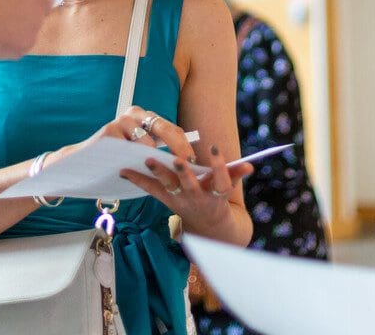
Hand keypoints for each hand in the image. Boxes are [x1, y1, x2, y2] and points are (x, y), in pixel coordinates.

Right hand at [0, 0, 51, 58]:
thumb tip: (21, 1)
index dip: (31, 4)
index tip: (18, 8)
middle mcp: (40, 1)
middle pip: (40, 16)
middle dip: (25, 20)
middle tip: (3, 20)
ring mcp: (35, 24)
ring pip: (30, 33)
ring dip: (16, 34)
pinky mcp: (28, 43)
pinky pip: (20, 47)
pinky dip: (9, 46)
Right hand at [60, 106, 197, 160]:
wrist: (83, 162)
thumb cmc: (117, 159)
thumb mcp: (140, 152)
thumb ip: (159, 152)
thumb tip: (187, 164)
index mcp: (146, 118)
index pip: (172, 129)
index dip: (184, 146)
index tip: (194, 162)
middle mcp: (135, 113)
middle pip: (164, 128)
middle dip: (178, 149)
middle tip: (186, 165)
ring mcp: (121, 120)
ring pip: (147, 142)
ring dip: (153, 159)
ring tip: (156, 171)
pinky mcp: (109, 131)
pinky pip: (129, 148)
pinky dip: (133, 160)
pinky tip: (134, 168)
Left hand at [120, 142, 252, 234]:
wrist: (206, 224)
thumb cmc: (217, 196)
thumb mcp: (228, 186)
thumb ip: (236, 174)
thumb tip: (251, 166)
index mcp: (215, 193)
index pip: (220, 181)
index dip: (219, 166)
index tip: (216, 149)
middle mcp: (196, 198)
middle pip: (190, 186)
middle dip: (184, 173)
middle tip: (177, 159)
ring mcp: (179, 200)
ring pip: (168, 187)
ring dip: (158, 173)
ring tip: (148, 160)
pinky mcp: (166, 199)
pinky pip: (150, 190)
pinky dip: (137, 180)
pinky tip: (123, 170)